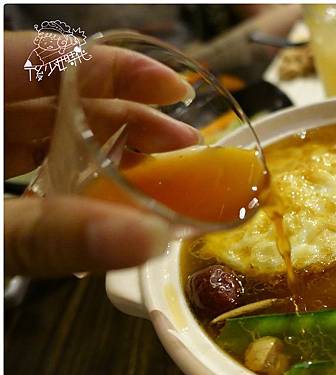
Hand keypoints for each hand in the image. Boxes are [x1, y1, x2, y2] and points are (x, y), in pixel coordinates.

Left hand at [5, 31, 194, 276]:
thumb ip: (55, 237)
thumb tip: (150, 239)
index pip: (50, 58)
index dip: (119, 69)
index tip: (176, 90)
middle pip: (61, 93)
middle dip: (129, 116)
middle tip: (184, 145)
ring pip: (51, 127)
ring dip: (107, 148)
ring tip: (159, 173)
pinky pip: (36, 158)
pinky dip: (77, 173)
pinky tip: (110, 194)